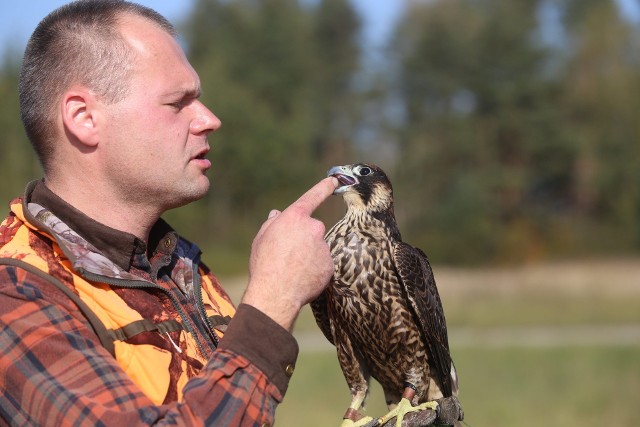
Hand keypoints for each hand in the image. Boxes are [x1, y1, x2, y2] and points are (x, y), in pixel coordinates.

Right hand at [241, 177, 337, 330]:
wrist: (276, 292)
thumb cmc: (265, 264)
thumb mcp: (262, 238)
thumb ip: (272, 223)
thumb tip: (277, 214)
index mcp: (295, 217)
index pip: (313, 197)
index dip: (324, 187)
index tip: (335, 180)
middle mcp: (314, 227)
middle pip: (311, 229)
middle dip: (302, 239)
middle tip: (287, 255)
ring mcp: (324, 246)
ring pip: (317, 248)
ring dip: (308, 255)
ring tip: (292, 269)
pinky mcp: (330, 264)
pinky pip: (323, 264)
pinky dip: (315, 270)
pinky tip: (302, 278)